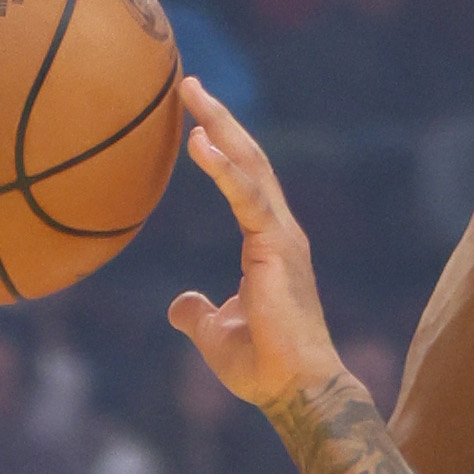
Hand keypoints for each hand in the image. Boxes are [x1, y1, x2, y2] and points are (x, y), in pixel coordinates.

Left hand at [168, 78, 342, 410]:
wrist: (294, 390)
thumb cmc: (263, 366)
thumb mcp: (216, 334)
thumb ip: (199, 314)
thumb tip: (178, 305)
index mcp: (268, 244)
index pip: (244, 182)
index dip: (221, 147)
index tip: (194, 118)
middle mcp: (280, 231)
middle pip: (249, 160)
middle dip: (220, 119)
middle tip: (189, 84)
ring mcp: (282, 236)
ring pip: (251, 166)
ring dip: (221, 125)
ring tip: (191, 93)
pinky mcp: (277, 248)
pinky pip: (247, 197)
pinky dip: (223, 167)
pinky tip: (199, 140)